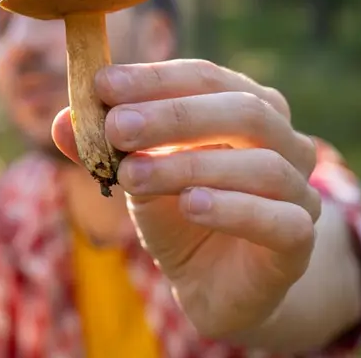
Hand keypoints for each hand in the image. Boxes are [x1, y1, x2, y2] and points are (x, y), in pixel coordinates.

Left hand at [51, 59, 320, 339]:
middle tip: (117, 127)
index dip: (154, 78)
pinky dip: (232, 208)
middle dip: (173, 115)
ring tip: (133, 175)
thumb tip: (60, 122)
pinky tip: (190, 205)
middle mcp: (285, 140)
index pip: (206, 76)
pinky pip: (278, 219)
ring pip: (259, 164)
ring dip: (189, 164)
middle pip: (241, 110)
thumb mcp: (136, 174)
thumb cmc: (179, 213)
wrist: (212, 283)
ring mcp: (300, 189)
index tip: (102, 85)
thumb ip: (103, 148)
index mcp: (248, 106)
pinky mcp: (300, 239)